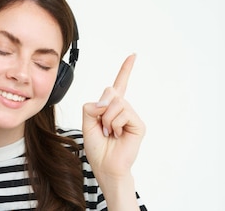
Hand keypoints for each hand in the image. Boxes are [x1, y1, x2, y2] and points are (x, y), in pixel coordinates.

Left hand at [82, 54, 145, 179]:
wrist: (106, 167)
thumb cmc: (98, 149)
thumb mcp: (86, 123)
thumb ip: (91, 107)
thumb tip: (107, 100)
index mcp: (111, 108)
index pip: (119, 85)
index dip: (125, 70)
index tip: (133, 56)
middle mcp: (123, 109)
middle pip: (111, 91)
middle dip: (101, 107)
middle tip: (103, 126)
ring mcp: (132, 116)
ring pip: (116, 103)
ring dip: (107, 119)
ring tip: (110, 133)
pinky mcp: (138, 124)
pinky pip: (123, 113)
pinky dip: (115, 124)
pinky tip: (117, 135)